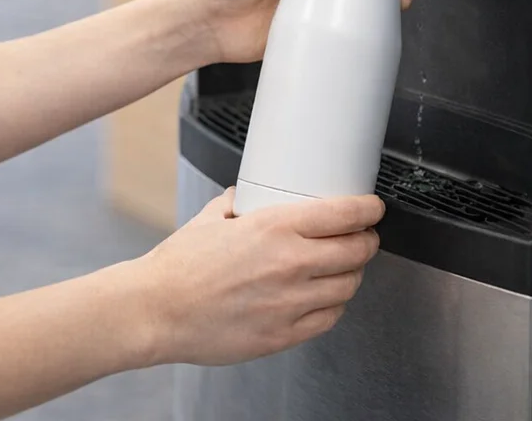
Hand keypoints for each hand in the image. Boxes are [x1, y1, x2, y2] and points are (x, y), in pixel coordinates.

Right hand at [133, 189, 383, 366]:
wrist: (158, 309)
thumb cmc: (179, 266)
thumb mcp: (211, 217)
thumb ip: (237, 204)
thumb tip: (247, 196)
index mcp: (273, 227)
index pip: (344, 215)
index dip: (368, 210)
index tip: (372, 208)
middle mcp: (290, 264)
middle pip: (356, 251)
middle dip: (367, 241)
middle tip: (364, 236)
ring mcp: (291, 303)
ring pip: (348, 286)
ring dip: (352, 273)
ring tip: (344, 266)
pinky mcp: (285, 335)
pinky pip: (329, 318)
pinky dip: (334, 305)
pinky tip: (325, 296)